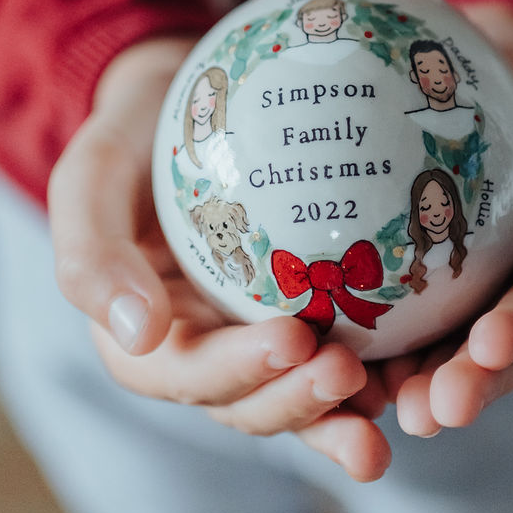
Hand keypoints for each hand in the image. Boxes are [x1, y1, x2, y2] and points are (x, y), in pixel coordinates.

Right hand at [47, 38, 391, 481]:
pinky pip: (337, 350)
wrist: (179, 99)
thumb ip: (93, 251)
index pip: (185, 374)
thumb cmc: (130, 134)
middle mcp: (201, 351)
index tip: (293, 336)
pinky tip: (419, 367)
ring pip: (296, 393)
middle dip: (298, 402)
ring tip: (393, 403)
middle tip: (349, 372)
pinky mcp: (301, 314)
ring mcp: (252, 337)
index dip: (238, 370)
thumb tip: (138, 334)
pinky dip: (374, 372)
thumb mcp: (92, 175)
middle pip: (248, 400)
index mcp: (142, 338)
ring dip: (340, 413)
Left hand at [387, 3, 512, 437]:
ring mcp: (463, 289)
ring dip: (419, 384)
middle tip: (432, 411)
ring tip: (388, 408)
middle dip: (468, 382)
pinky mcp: (413, 275)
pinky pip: (394, 316)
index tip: (492, 346)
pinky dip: (373, 347)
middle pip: (495, 348)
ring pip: (444, 348)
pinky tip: (337, 367)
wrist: (482, 62)